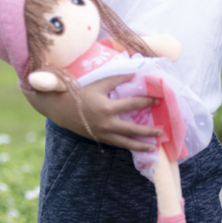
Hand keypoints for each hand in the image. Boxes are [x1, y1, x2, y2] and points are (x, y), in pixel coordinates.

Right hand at [24, 73, 160, 151]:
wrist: (60, 108)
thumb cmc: (81, 93)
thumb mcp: (99, 83)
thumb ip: (118, 78)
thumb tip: (136, 74)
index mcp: (107, 107)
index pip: (133, 105)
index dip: (147, 102)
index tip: (158, 101)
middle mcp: (106, 123)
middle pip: (132, 129)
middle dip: (148, 131)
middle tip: (161, 131)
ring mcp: (102, 133)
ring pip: (124, 142)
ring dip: (140, 145)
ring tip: (153, 148)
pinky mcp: (98, 138)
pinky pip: (116, 144)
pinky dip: (127, 146)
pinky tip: (136, 148)